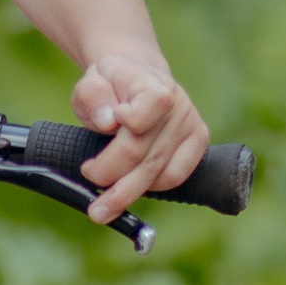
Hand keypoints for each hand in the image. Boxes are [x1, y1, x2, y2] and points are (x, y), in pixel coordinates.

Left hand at [72, 48, 206, 225]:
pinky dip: (151, 188)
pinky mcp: (197, 143)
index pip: (139, 116)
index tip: (103, 127)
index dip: (120, 127)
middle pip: (140, 153)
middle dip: (108, 176)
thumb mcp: (91, 81)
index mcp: (152, 84)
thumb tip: (107, 121)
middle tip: (88, 195)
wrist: (137, 77)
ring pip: (158, 172)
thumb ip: (92, 95)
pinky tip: (130, 189)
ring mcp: (191, 125)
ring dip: (126, 194)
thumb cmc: (110, 83)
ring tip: (103, 206)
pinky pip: (175, 176)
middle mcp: (178, 104)